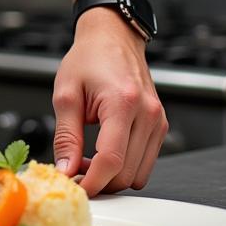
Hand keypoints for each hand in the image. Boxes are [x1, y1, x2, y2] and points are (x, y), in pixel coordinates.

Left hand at [51, 7, 167, 195]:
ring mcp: (157, 121)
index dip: (92, 181)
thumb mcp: (66, 94)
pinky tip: (103, 153)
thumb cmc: (89, 58)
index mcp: (122, 102)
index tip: (74, 188)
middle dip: (99, 180)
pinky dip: (124, 167)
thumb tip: (65, 170)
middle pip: (126, 172)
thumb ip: (66, 136)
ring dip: (111, 176)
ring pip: (138, 174)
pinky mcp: (160, 126)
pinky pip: (145, 162)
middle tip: (73, 170)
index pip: (111, 159)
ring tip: (86, 159)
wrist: (112, 37)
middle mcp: (147, 114)